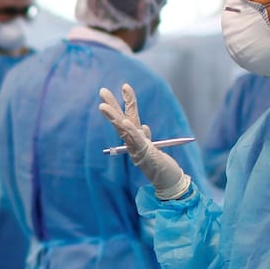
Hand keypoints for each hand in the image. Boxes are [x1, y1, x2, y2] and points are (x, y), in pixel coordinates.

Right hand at [98, 83, 191, 199]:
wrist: (167, 182)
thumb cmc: (162, 165)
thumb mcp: (154, 147)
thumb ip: (146, 137)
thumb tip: (144, 126)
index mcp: (136, 138)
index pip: (130, 117)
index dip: (129, 101)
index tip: (126, 86)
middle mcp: (133, 142)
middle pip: (120, 121)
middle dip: (111, 105)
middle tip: (102, 90)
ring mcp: (136, 148)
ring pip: (122, 130)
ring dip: (113, 117)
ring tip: (102, 106)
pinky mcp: (144, 154)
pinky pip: (135, 140)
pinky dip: (130, 131)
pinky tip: (124, 122)